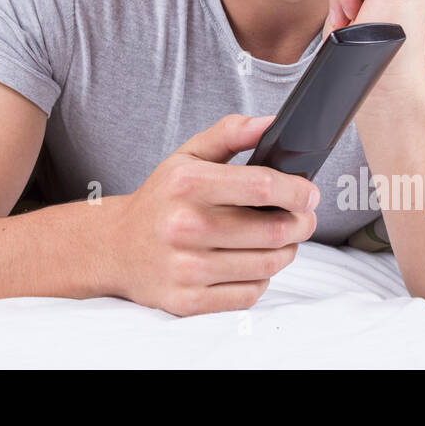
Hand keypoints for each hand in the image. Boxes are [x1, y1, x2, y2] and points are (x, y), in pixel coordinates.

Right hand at [108, 113, 318, 316]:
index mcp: (186, 184)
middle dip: (301, 223)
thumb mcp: (187, 156)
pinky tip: (251, 264)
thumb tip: (273, 124)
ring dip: (286, 251)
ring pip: (268, 265)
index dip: (298, 190)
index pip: (262, 186)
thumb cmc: (160, 199)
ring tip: (280, 239)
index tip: (309, 193)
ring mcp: (186, 268)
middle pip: (273, 230)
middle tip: (303, 218)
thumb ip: (230, 133)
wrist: (115, 247)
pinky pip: (250, 294)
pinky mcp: (188, 302)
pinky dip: (261, 279)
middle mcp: (184, 226)